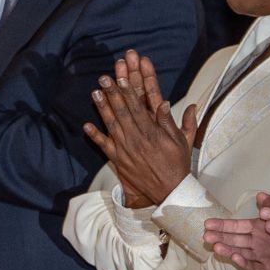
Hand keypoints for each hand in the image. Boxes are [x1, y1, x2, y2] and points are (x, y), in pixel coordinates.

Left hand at [82, 50, 195, 207]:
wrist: (169, 191)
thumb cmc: (178, 164)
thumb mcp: (183, 141)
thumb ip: (176, 121)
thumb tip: (166, 102)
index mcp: (153, 132)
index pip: (139, 107)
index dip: (129, 92)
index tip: (121, 78)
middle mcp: (137, 138)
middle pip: (123, 111)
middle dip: (113, 93)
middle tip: (104, 78)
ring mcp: (126, 149)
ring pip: (112, 124)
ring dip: (103, 108)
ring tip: (95, 93)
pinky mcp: (119, 160)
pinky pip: (105, 146)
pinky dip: (95, 136)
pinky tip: (86, 125)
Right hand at [202, 197, 269, 269]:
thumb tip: (261, 195)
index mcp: (259, 228)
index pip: (237, 225)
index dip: (223, 225)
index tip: (207, 223)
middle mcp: (257, 242)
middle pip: (234, 239)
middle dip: (220, 237)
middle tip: (206, 236)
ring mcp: (262, 255)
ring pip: (241, 252)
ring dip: (228, 249)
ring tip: (216, 246)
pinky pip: (255, 266)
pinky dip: (244, 262)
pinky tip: (235, 257)